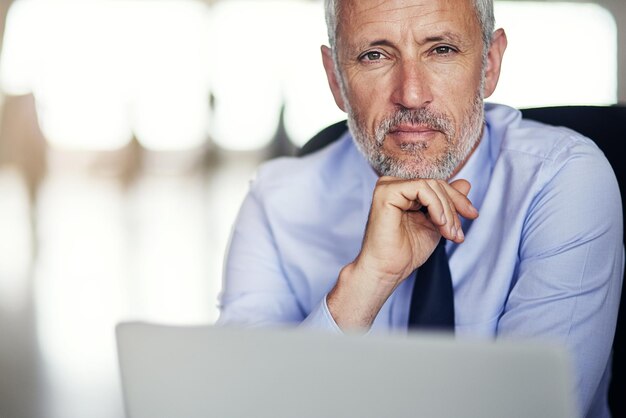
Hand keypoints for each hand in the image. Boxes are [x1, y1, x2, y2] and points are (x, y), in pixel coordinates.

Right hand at [327, 177, 477, 329]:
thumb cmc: (406, 252)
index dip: (458, 199)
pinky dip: (436, 206)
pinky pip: (421, 188)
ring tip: (449, 234)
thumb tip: (466, 182)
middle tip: (457, 234)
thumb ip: (448, 203)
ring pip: (431, 185)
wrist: (387, 270)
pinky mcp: (387, 191)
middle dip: (454, 208)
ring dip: (447, 211)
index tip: (473, 216)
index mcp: (403, 191)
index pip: (437, 185)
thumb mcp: (437, 224)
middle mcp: (394, 184)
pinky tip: (439, 223)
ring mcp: (388, 186)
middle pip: (436, 184)